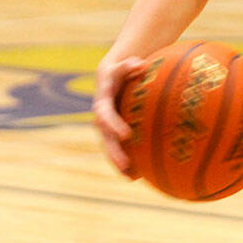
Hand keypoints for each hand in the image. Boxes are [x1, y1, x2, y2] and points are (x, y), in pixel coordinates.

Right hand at [92, 54, 148, 177]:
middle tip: (126, 164)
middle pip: (106, 139)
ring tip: (133, 177)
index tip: (126, 135)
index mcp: (103, 104)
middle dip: (114, 153)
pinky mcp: (112, 135)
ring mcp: (106, 129)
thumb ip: (129, 65)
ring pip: (110, 149)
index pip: (105, 117)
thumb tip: (141, 64)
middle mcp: (102, 120)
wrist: (110, 78)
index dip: (114, 126)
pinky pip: (118, 151)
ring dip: (119, 164)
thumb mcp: (123, 66)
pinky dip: (127, 164)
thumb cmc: (122, 71)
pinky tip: (138, 177)